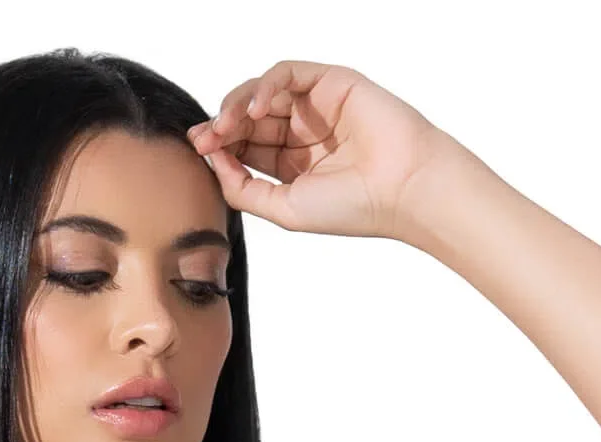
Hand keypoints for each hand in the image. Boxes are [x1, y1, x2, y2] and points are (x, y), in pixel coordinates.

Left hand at [187, 60, 465, 241]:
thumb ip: (244, 189)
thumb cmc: (351, 207)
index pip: (244, 148)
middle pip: (248, 120)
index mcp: (292, 166)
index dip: (219, 146)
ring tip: (225, 125)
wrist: (402, 189)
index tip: (199, 151)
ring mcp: (316, 107)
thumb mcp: (283, 209)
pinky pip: (288, 74)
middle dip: (221, 125)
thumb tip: (212, 161)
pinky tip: (254, 110)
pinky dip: (265, 86)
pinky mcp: (331, 83)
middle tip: (203, 136)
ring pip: (262, 94)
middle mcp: (302, 134)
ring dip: (236, 105)